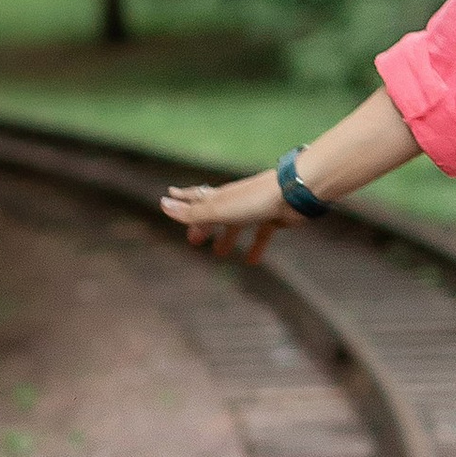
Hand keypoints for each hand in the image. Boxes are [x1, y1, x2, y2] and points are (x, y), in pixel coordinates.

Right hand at [160, 170, 294, 263]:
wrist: (292, 195)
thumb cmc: (253, 201)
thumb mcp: (218, 209)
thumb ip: (192, 212)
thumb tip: (163, 204)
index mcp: (219, 197)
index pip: (196, 197)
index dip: (182, 198)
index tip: (169, 195)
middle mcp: (235, 201)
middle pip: (214, 214)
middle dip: (203, 226)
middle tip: (194, 240)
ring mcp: (254, 209)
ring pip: (236, 225)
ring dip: (227, 238)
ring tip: (220, 253)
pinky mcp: (272, 218)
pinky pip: (260, 234)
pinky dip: (255, 247)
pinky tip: (252, 262)